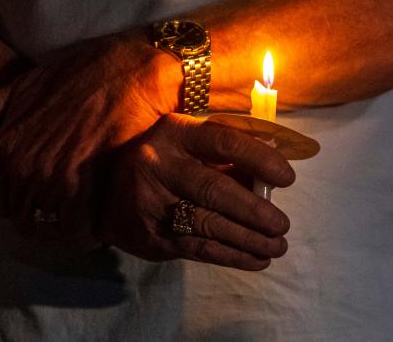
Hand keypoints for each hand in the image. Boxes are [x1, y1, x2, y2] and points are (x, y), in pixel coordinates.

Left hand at [0, 33, 180, 247]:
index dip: (14, 205)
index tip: (35, 201)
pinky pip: (76, 227)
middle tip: (63, 214)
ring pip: (48, 228)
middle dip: (42, 221)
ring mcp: (53, 176)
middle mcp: (23, 166)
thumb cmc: (79, 73)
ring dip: (64, 230)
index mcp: (6, 147)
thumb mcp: (24, 82)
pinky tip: (96, 227)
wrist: (125, 70)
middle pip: (22, 220)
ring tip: (81, 223)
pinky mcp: (85, 181)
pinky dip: (85, 234)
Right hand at [100, 113, 295, 270]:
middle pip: (214, 189)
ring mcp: (151, 202)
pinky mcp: (151, 236)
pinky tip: (257, 259)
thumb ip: (228, 157)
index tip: (287, 178)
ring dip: (249, 239)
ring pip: (208, 225)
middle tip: (282, 225)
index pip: (224, 141)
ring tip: (277, 247)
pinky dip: (232, 256)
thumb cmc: (167, 161)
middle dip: (254, 210)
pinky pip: (198, 249)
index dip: (259, 158)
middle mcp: (159, 164)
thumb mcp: (190, 145)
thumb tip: (273, 177)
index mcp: (176, 132)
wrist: (105, 192)